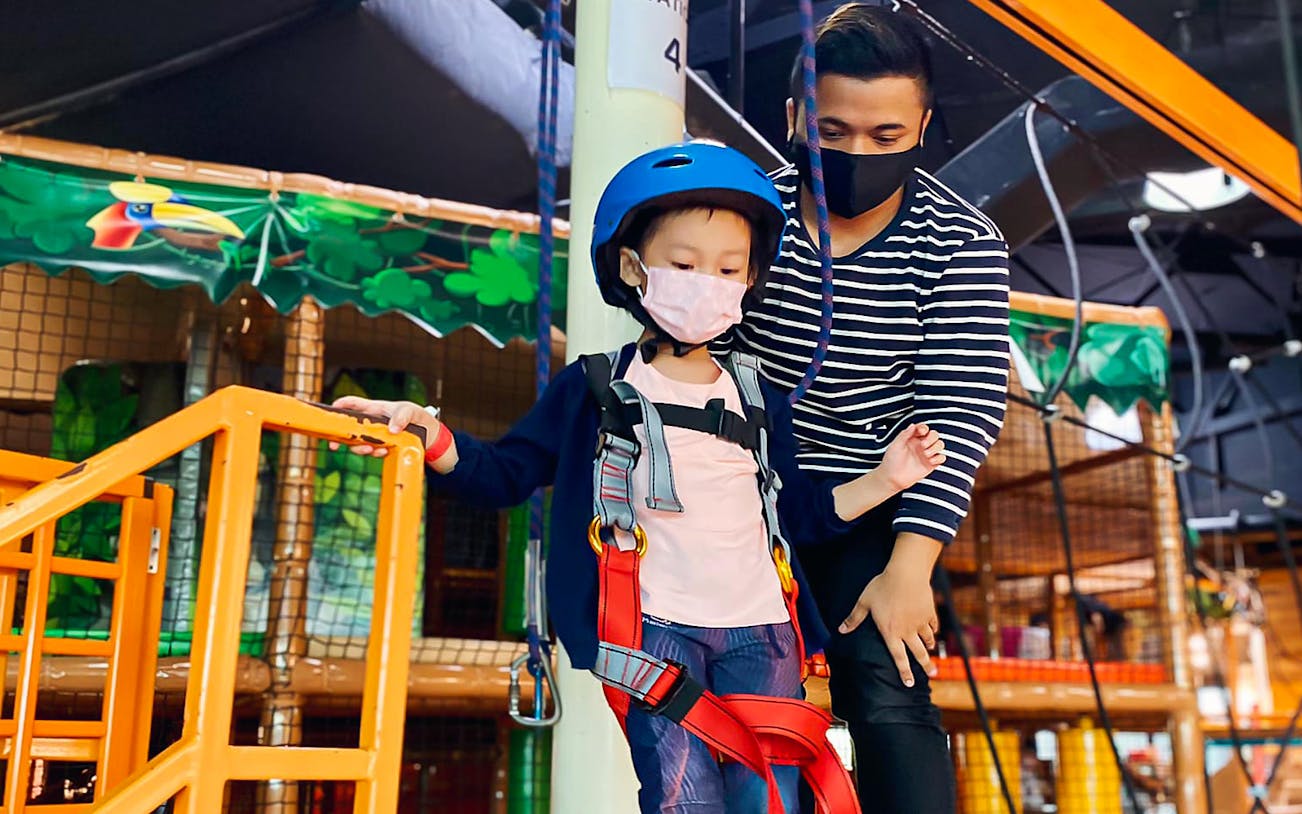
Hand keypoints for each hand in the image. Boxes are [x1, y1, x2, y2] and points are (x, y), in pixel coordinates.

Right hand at [328, 397, 451, 467]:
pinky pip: (371, 451)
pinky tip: (384, 452)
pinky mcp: (380, 446)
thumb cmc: (417, 416)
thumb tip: (391, 430)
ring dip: (359, 448)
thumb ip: (401, 416)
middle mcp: (370, 422)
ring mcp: (374, 435)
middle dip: (340, 436)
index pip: (351, 404)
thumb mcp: (411, 411)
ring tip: (371, 450)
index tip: (329, 415)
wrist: (429, 436)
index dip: (338, 407)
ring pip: (358, 442)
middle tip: (336, 445)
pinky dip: (375, 453)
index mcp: (373, 408)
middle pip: (348, 428)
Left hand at [839, 566, 938, 686]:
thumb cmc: (882, 587)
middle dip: (926, 666)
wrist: (906, 574)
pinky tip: (932, 631)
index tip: (910, 683)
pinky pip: (932, 625)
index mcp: (890, 632)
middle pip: (919, 653)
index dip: (904, 672)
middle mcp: (907, 631)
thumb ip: (854, 618)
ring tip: (930, 651)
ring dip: (928, 647)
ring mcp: (920, 622)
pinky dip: (932, 630)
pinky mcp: (929, 612)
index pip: (898, 657)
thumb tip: (841, 630)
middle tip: (932, 674)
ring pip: (927, 639)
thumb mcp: (864, 602)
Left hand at [879, 423, 944, 491]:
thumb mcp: (895, 445)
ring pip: (940, 444)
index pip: (923, 428)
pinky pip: (941, 457)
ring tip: (926, 454)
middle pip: (934, 435)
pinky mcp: (930, 464)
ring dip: (936, 447)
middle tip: (923, 445)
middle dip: (931, 438)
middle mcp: (921, 445)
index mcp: (912, 438)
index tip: (921, 432)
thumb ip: (904, 434)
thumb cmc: (891, 462)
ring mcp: (926, 454)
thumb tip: (912, 425)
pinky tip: (930, 461)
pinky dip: (939, 458)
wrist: (893, 478)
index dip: (924, 428)